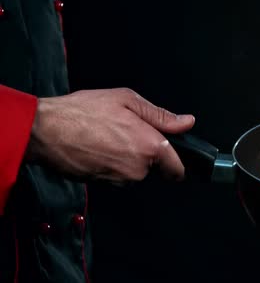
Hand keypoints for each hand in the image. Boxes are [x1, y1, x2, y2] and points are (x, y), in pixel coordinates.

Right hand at [25, 88, 195, 184]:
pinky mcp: (103, 185)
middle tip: (128, 132)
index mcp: (150, 146)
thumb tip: (186, 122)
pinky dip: (113, 164)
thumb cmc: (84, 112)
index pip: (178, 169)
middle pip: (155, 168)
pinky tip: (99, 146)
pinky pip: (117, 175)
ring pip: (135, 172)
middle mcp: (138, 169)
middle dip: (148, 154)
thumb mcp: (127, 100)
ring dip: (128, 158)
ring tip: (110, 136)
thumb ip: (161, 115)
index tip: (174, 156)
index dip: (178, 162)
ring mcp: (120, 180)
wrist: (46, 131)